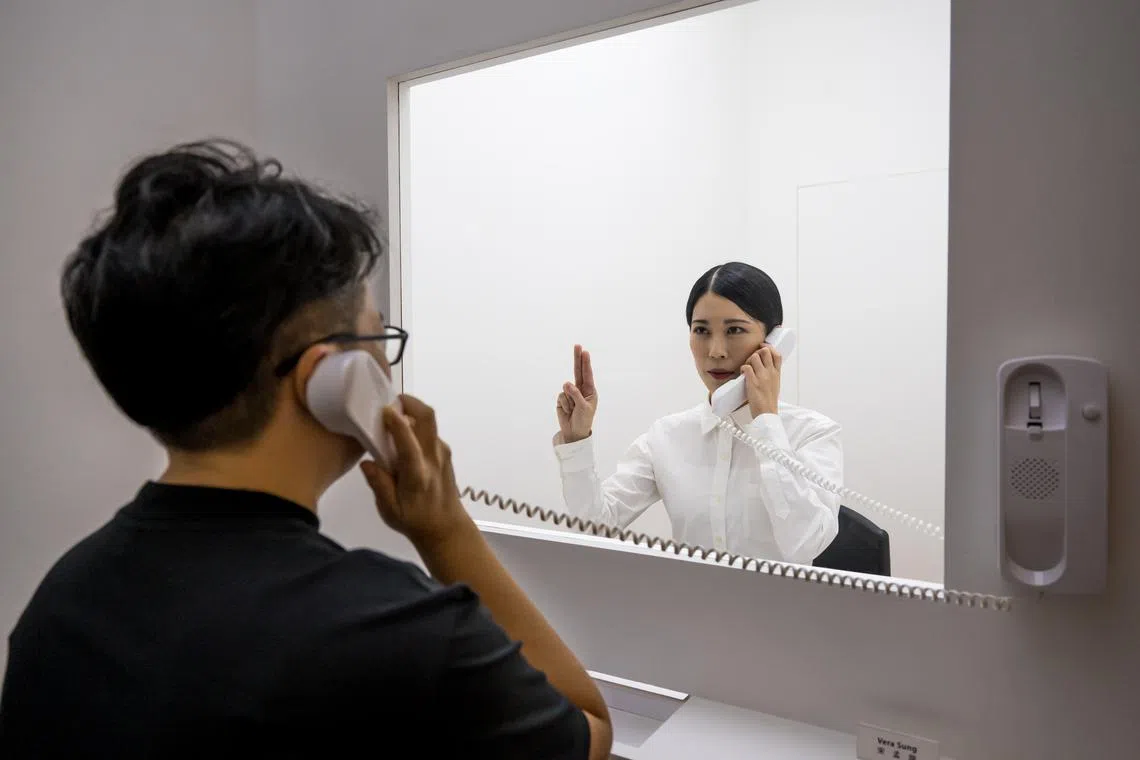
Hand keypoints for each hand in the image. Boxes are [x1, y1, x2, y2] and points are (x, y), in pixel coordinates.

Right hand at [359, 394, 472, 549]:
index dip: (398, 424)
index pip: (409, 444)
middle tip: (390, 402)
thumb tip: (367, 463)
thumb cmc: (415, 520)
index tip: (384, 410)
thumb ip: (379, 485)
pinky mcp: (445, 452)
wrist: (447, 528)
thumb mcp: (389, 510)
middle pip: (428, 418)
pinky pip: (430, 431)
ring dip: (412, 412)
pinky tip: (401, 436)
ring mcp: (442, 453)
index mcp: (417, 474)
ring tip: (391, 419)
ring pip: (430, 422)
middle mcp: (433, 458)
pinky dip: (415, 425)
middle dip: (410, 403)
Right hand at [556, 344, 597, 443]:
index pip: (587, 374)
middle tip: (577, 345)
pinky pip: (561, 396)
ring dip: (570, 401)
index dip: (585, 363)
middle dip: (577, 358)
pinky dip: (564, 405)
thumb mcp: (583, 408)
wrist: (574, 432)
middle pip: (577, 371)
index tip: (584, 351)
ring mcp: (570, 393)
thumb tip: (566, 383)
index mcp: (590, 391)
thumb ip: (576, 394)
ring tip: (573, 410)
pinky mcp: (562, 399)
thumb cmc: (583, 420)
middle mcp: (580, 389)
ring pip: (566, 388)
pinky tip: (568, 411)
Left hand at [742, 345, 781, 416]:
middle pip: (765, 351)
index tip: (762, 348)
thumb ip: (772, 374)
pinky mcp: (753, 382)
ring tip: (747, 368)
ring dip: (748, 360)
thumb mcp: (776, 385)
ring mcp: (762, 377)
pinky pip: (746, 367)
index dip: (769, 348)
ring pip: (754, 356)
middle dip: (757, 352)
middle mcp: (771, 373)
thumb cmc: (769, 401)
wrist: (767, 413)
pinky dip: (742, 368)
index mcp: (777, 374)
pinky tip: (742, 374)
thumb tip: (767, 367)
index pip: (777, 354)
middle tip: (752, 359)